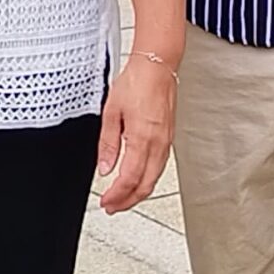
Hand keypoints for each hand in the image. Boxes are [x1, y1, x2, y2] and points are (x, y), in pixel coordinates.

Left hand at [96, 50, 178, 212]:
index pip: (129, 178)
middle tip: (112, 207)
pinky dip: (147, 179)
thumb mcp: (111, 111)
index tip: (105, 202)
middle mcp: (158, 143)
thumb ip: (108, 143)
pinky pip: (160, 167)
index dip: (116, 195)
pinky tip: (138, 179)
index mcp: (142, 137)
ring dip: (138, 192)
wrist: (157, 66)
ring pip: (154, 178)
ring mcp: (166, 142)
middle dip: (128, 201)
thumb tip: (104, 167)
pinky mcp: (169, 138)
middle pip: (145, 185)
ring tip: (122, 198)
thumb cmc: (136, 82)